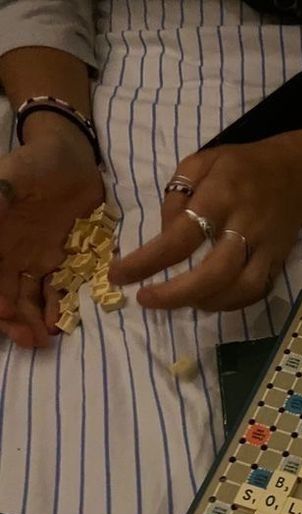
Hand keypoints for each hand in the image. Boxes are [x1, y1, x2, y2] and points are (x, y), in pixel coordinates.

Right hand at [0, 119, 103, 347]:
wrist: (68, 158)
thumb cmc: (32, 166)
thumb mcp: (8, 182)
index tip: (4, 312)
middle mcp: (14, 256)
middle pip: (11, 297)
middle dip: (17, 322)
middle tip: (30, 341)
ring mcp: (40, 260)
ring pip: (34, 299)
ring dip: (37, 321)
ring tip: (44, 339)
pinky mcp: (68, 260)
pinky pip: (62, 290)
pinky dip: (60, 307)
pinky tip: (60, 322)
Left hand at [109, 128, 301, 311]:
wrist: (297, 173)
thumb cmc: (240, 168)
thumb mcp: (200, 163)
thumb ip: (176, 197)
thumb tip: (162, 237)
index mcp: (221, 194)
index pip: (180, 237)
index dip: (147, 261)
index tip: (119, 275)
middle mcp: (246, 224)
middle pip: (213, 273)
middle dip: (175, 295)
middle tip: (145, 299)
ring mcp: (266, 247)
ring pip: (238, 289)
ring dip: (203, 302)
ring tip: (177, 300)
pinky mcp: (278, 262)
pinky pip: (255, 292)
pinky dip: (229, 303)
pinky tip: (207, 300)